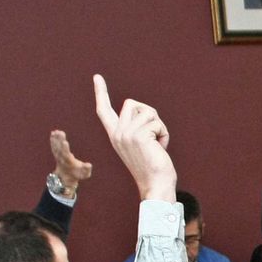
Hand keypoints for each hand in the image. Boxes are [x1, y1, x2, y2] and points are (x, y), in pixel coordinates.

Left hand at [49, 130, 92, 190]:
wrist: (67, 176)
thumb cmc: (78, 174)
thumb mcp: (85, 174)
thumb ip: (87, 169)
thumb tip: (89, 164)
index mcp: (68, 162)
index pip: (66, 155)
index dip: (65, 148)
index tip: (65, 142)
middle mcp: (61, 159)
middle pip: (60, 149)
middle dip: (60, 141)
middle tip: (60, 132)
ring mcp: (58, 156)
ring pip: (56, 146)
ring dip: (56, 139)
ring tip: (56, 131)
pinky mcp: (56, 153)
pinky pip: (54, 146)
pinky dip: (53, 140)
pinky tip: (53, 133)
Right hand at [92, 74, 174, 201]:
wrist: (156, 185)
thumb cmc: (153, 168)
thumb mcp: (140, 145)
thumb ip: (136, 129)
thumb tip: (144, 112)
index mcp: (115, 135)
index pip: (104, 110)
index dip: (100, 92)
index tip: (97, 77)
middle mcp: (117, 133)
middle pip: (133, 103)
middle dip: (149, 114)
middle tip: (155, 135)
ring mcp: (126, 134)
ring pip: (147, 111)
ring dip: (159, 126)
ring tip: (157, 144)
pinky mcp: (138, 136)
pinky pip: (157, 123)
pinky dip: (164, 133)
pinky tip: (161, 148)